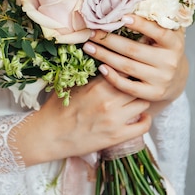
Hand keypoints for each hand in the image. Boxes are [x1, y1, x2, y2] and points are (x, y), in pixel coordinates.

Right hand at [13, 75, 150, 165]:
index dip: (130, 64)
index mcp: (98, 86)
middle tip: (136, 81)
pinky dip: (146, 120)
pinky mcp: (117, 136)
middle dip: (137, 81)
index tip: (132, 63)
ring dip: (140, 99)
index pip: (125, 67)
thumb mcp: (71, 85)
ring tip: (135, 99)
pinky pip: (144, 126)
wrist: (49, 136)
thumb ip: (88, 73)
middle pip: (137, 84)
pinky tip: (140, 116)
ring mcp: (115, 119)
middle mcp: (109, 101)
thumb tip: (101, 57)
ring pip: (143, 102)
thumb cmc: (57, 109)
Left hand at [82, 14, 189, 114]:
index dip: (140, 24)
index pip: (157, 31)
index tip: (121, 17)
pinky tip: (100, 67)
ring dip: (104, 56)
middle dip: (109, 40)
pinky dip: (113, 77)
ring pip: (127, 67)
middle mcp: (169, 62)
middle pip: (134, 50)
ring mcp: (161, 80)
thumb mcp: (170, 33)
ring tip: (89, 47)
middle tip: (92, 31)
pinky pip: (128, 86)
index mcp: (175, 43)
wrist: (178, 79)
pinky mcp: (152, 94)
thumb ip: (159, 19)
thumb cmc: (166, 49)